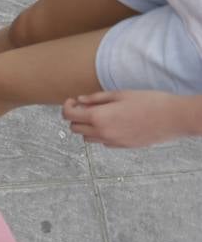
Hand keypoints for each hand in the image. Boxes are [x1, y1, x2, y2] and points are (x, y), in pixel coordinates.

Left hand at [62, 90, 199, 147]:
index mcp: (99, 117)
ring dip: (88, 127)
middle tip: (86, 106)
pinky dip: (101, 134)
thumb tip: (80, 100)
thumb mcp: (121, 94)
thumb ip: (97, 98)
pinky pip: (103, 142)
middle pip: (75, 128)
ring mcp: (112, 142)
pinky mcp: (122, 147)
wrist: (173, 118)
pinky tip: (114, 123)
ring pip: (87, 137)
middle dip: (76, 117)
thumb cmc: (149, 102)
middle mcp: (102, 133)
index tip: (72, 101)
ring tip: (101, 115)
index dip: (66, 107)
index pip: (69, 116)